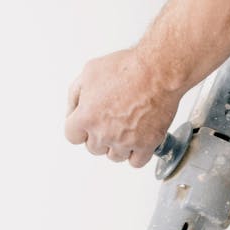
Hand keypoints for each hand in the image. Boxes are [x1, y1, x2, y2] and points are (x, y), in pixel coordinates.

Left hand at [65, 47, 180, 167]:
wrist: (158, 70)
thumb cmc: (127, 67)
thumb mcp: (90, 71)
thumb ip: (75, 95)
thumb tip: (72, 112)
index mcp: (86, 117)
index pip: (72, 136)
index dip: (80, 128)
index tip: (88, 123)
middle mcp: (103, 133)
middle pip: (94, 148)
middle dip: (100, 135)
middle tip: (111, 119)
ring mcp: (124, 142)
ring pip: (114, 156)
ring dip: (118, 145)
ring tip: (127, 126)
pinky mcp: (145, 145)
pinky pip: (136, 162)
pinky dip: (136, 153)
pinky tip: (138, 139)